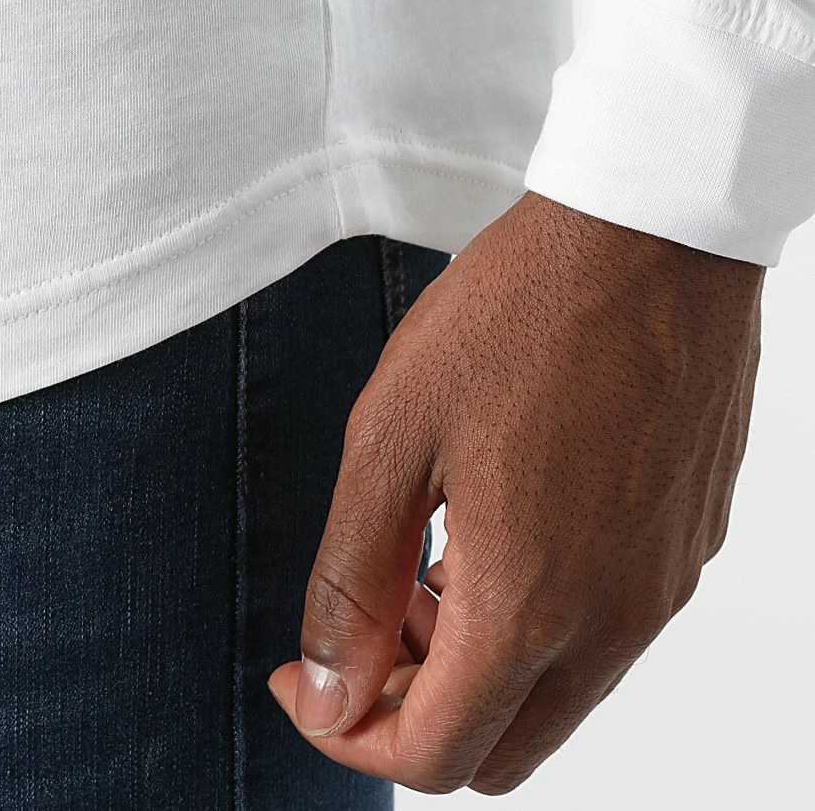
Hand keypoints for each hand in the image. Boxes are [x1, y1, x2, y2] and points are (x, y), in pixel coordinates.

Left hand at [266, 190, 764, 795]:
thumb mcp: (392, 437)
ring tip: (425, 556)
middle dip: (411, 708)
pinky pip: (604, 633)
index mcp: (529, 602)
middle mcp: (612, 619)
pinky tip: (499, 524)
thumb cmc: (515, 316)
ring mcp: (662, 587)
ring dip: (473, 662)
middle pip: (498, 748)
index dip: (345, 732)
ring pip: (553, 696)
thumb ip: (351, 579)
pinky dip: (536, 621)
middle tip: (368, 612)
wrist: (645, 235)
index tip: (303, 675)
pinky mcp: (685, 545)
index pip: (432, 755)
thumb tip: (324, 691)